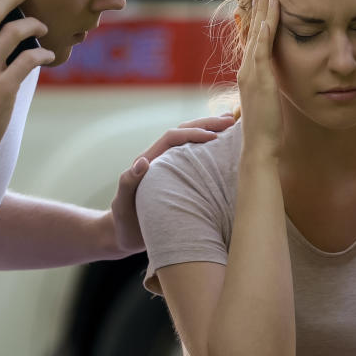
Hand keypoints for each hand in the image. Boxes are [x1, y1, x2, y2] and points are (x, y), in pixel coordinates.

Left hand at [108, 114, 236, 253]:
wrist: (124, 235)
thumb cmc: (123, 221)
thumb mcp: (123, 202)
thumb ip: (129, 182)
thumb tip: (143, 161)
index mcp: (150, 160)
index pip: (172, 138)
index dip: (193, 133)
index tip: (214, 137)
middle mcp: (161, 160)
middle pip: (184, 132)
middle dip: (206, 124)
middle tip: (230, 120)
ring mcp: (171, 168)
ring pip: (191, 142)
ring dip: (209, 130)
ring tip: (231, 124)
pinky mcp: (179, 179)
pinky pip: (196, 159)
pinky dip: (210, 150)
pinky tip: (226, 149)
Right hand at [236, 0, 282, 156]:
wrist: (259, 146)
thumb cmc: (266, 129)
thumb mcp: (266, 102)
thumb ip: (267, 88)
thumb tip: (272, 82)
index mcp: (248, 74)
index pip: (250, 41)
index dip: (254, 21)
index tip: (259, 3)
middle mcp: (245, 70)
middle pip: (251, 33)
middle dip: (256, 10)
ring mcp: (250, 74)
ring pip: (256, 36)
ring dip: (261, 13)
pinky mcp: (259, 79)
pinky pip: (261, 50)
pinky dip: (264, 32)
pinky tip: (268, 17)